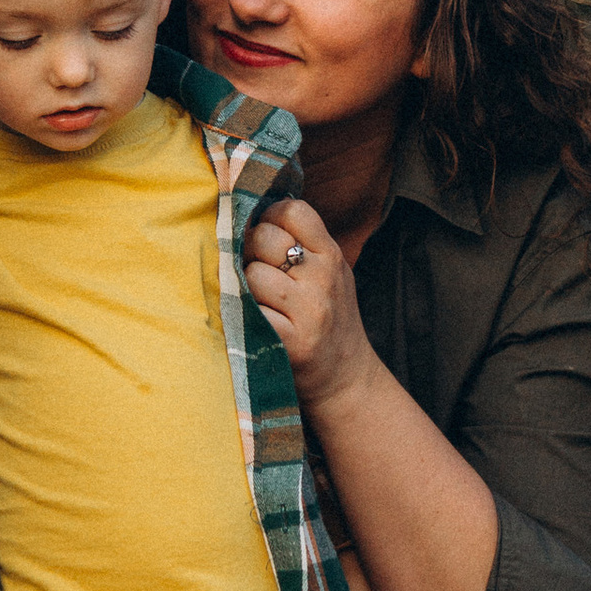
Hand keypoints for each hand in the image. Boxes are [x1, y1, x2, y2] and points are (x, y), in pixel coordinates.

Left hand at [242, 197, 374, 407]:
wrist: (346, 379)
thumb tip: (254, 210)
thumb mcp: (330, 274)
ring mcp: (309, 310)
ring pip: (251, 274)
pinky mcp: (291, 341)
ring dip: (245, 287)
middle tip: (257, 272)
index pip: (294, 211)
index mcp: (332, 256)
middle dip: (251, 252)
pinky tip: (256, 323)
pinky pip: (250, 311)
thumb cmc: (329, 319)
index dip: (270, 217)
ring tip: (260, 302)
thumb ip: (304, 244)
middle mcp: (323, 279)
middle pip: (264, 238)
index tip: (265, 235)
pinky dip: (245, 315)